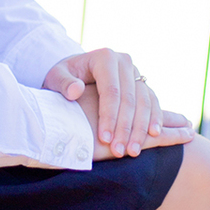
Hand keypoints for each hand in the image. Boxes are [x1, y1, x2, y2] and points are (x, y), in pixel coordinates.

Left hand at [42, 48, 188, 157]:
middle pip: (129, 98)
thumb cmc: (62, 78)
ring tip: (133, 151)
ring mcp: (135, 73)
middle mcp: (124, 62)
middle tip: (119, 152)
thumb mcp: (56, 77)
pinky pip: (152, 102)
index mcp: (104, 58)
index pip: (111, 91)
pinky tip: (152, 136)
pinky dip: (153, 119)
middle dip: (125, 128)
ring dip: (141, 128)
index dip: (109, 116)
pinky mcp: (142, 84)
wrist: (74, 72)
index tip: (104, 140)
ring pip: (144, 102)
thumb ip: (63, 83)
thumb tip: (76, 90)